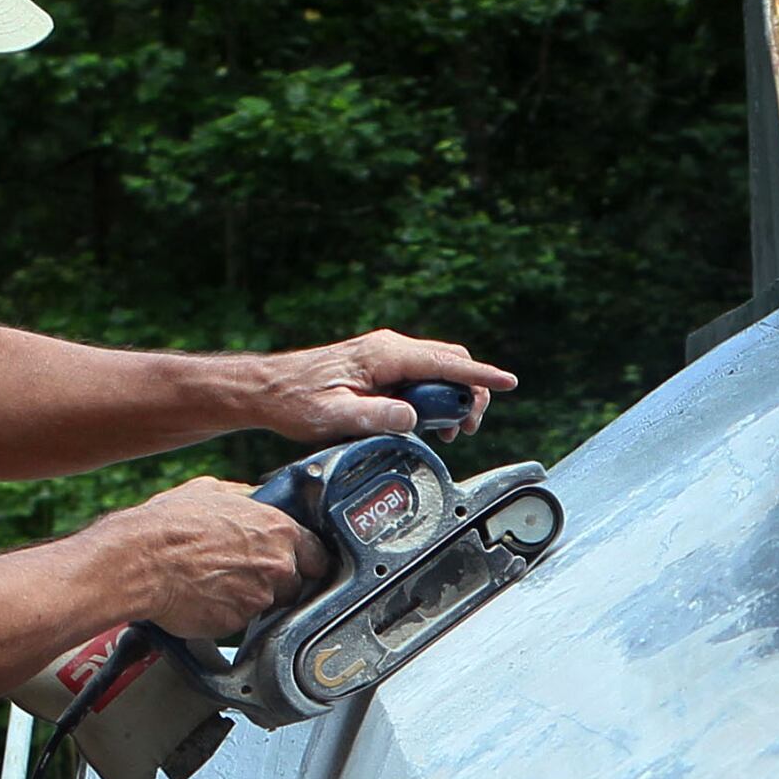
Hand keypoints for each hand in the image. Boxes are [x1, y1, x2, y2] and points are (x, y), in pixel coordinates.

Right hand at [120, 476, 326, 638]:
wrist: (138, 561)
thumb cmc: (168, 524)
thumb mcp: (210, 491)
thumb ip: (246, 498)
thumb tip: (257, 497)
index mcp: (279, 530)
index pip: (318, 554)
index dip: (305, 560)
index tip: (296, 564)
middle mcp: (278, 565)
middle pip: (296, 583)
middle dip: (278, 582)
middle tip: (244, 572)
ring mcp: (259, 597)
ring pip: (268, 605)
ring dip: (251, 599)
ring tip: (217, 583)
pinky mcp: (237, 623)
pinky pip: (240, 623)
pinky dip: (227, 614)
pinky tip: (205, 598)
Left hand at [255, 329, 517, 444]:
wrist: (268, 389)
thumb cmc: (296, 402)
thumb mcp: (335, 416)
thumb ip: (376, 416)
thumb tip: (412, 418)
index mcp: (384, 356)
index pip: (445, 363)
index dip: (481, 376)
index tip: (509, 383)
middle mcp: (390, 348)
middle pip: (451, 361)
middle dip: (471, 392)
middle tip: (467, 429)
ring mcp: (387, 354)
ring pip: (439, 367)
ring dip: (453, 396)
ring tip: (450, 431)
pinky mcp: (382, 365)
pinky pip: (422, 374)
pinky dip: (436, 395)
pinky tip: (427, 421)